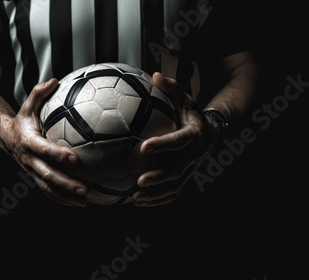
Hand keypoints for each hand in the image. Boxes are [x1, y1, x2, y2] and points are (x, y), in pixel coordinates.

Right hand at [4, 79, 87, 206]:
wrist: (5, 137)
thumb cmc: (22, 120)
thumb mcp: (27, 105)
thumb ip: (39, 93)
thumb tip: (54, 79)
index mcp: (29, 141)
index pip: (44, 150)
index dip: (59, 155)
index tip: (76, 158)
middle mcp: (29, 160)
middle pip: (47, 175)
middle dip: (66, 184)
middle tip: (84, 190)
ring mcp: (32, 171)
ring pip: (48, 188)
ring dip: (66, 197)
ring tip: (85, 201)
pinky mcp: (35, 178)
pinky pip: (47, 191)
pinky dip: (60, 200)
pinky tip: (77, 203)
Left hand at [132, 73, 217, 206]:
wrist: (211, 131)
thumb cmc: (190, 113)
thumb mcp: (184, 99)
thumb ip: (171, 88)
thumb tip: (154, 75)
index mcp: (194, 134)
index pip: (178, 140)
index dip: (163, 145)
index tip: (143, 146)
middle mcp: (194, 154)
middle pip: (178, 169)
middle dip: (159, 177)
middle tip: (139, 181)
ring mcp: (191, 168)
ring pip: (176, 186)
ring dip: (156, 194)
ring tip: (136, 198)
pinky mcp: (186, 177)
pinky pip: (174, 192)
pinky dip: (159, 200)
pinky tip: (140, 202)